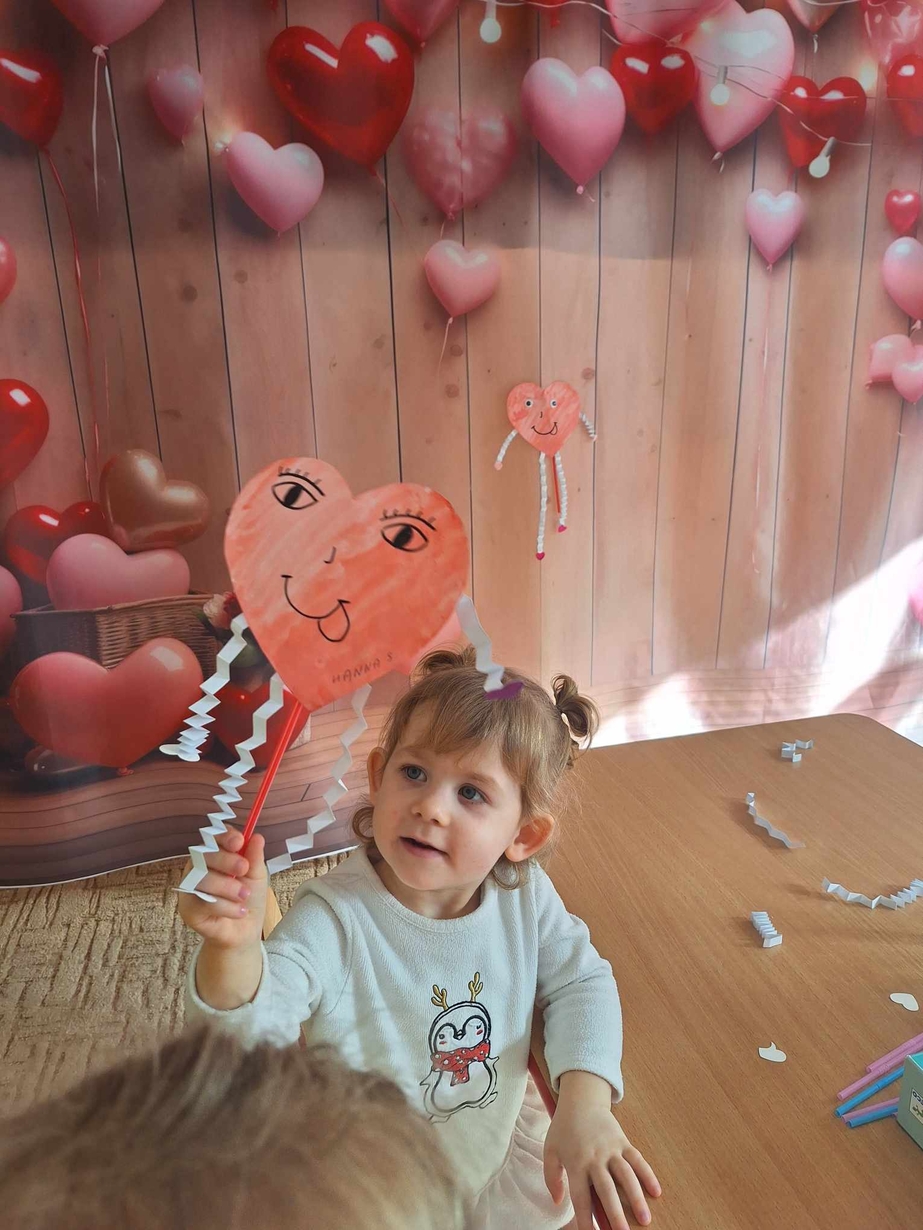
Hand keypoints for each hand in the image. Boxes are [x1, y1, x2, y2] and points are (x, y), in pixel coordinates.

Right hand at [175, 825, 267, 950]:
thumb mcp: (257, 876)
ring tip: (244, 896)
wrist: (245, 930)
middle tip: (244, 869)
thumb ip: (255, 857)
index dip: (223, 836)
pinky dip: (225, 907)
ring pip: (202, 879)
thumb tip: (257, 837)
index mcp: (216, 854)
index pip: (214, 837)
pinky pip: (202, 902)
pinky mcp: (187, 909)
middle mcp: (199, 868)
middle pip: (204, 855)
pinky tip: (239, 911)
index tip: (239, 841)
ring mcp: (190, 888)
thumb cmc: (248, 898)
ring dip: (227, 886)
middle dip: (226, 860)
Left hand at [543, 1076, 660, 1229]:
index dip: (585, 1218)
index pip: (580, 1196)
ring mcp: (611, 1149)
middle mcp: (595, 1158)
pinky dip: (648, 1174)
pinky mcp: (623, 1141)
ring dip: (636, 1197)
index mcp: (576, 1162)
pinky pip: (637, 1159)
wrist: (581, 1099)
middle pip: (606, 1189)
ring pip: (626, 1175)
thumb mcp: (550, 1150)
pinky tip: (657, 1191)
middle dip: (615, 1213)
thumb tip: (557, 1201)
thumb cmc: (563, 1128)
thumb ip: (551, 1177)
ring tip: (645, 1219)